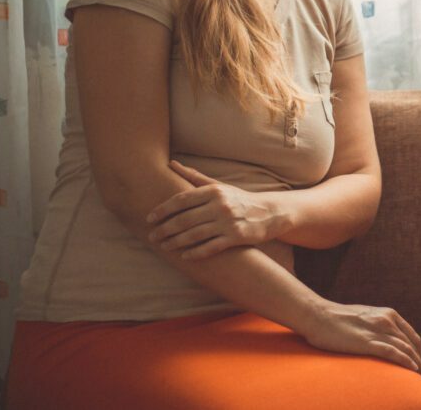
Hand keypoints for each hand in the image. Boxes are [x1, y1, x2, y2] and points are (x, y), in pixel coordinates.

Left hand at [146, 160, 284, 258]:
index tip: (149, 218)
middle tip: (152, 237)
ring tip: (164, 247)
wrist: (270, 212)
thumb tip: (171, 163)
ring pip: (195, 234)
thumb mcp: (219, 186)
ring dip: (176, 242)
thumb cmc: (239, 199)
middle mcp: (220, 205)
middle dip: (165, 229)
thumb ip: (194, 177)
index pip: (182, 200)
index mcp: (214, 191)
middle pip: (185, 219)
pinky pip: (211, 247)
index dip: (163, 210)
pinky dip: (196, 253)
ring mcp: (229, 222)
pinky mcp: (237, 237)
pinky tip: (184, 256)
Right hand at [303, 301, 420, 378]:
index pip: (411, 335)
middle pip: (412, 344)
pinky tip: (414, 371)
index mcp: (388, 314)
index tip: (420, 365)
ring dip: (418, 365)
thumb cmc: (336, 319)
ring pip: (406, 349)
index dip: (418, 352)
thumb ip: (376, 326)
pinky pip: (394, 353)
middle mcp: (387, 320)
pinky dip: (406, 362)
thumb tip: (382, 339)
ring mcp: (378, 330)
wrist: (318, 316)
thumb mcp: (364, 318)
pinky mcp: (368, 341)